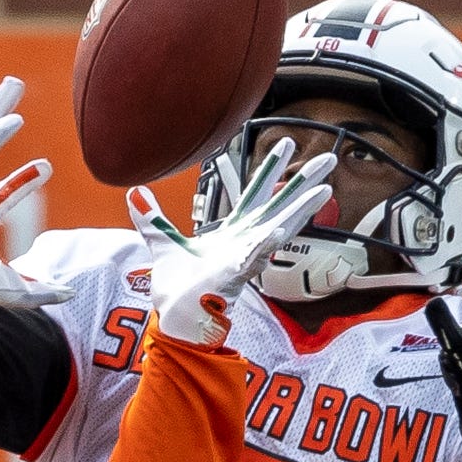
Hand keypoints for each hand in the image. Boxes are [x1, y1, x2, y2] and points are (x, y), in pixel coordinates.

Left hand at [127, 140, 336, 347]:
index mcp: (231, 232)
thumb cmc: (176, 287)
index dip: (270, 169)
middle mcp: (244, 242)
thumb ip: (152, 218)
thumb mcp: (161, 243)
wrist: (174, 317)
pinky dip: (266, 243)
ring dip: (300, 210)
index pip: (255, 194)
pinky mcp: (234, 274)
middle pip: (279, 205)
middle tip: (328, 160)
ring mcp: (243, 257)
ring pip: (278, 227)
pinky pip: (254, 256)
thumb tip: (133, 192)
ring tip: (324, 190)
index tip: (287, 144)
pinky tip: (279, 228)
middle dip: (302, 183)